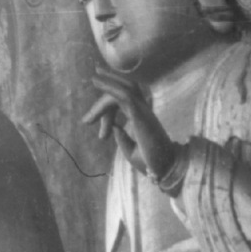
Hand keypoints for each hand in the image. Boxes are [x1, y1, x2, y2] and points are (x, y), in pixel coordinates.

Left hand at [84, 70, 181, 187]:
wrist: (163, 173)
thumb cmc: (151, 165)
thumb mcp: (132, 152)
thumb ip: (123, 139)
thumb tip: (115, 126)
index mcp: (142, 120)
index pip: (124, 103)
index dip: (106, 109)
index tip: (87, 122)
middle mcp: (144, 112)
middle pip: (125, 92)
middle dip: (105, 93)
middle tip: (87, 109)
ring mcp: (143, 112)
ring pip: (125, 89)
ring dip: (109, 82)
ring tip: (94, 78)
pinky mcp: (140, 115)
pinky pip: (125, 95)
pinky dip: (110, 87)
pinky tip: (98, 82)